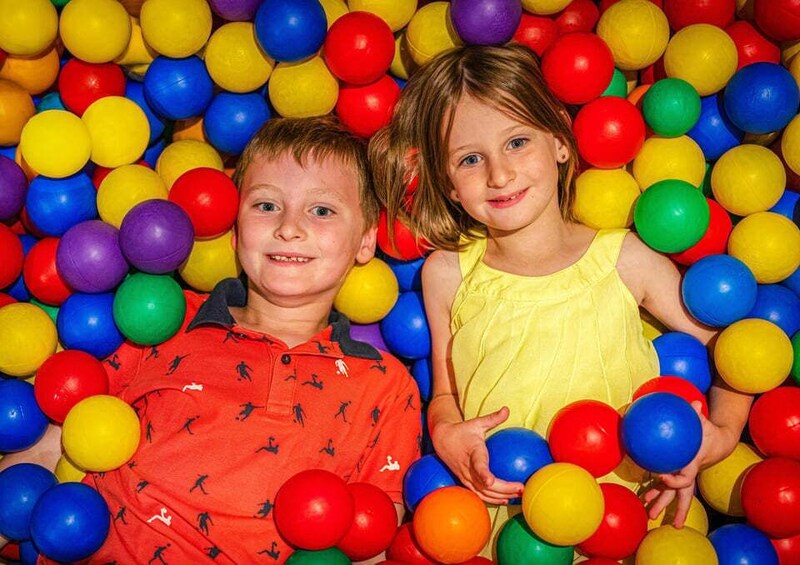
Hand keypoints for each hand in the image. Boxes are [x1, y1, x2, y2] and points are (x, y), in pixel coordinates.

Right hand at [431, 406, 524, 504]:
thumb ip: (493, 418)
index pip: (477, 465)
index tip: (490, 481)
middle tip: (521, 488)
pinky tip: (505, 499)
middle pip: (485, 484)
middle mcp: (467, 468)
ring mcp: (465, 477)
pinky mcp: (465, 481)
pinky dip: (492, 499)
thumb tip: (507, 409)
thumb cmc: (463, 431)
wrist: (443, 440)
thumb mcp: (477, 423)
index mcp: (472, 452)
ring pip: (483, 492)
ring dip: (500, 496)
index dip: (484, 474)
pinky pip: (479, 494)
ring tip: (517, 496)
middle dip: (504, 489)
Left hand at [643, 400, 725, 527]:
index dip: (675, 480)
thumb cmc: (709, 431)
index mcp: (693, 463)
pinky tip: (646, 497)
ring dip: (662, 503)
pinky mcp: (680, 473)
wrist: (719, 442)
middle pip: (681, 494)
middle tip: (657, 516)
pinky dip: (657, 491)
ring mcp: (685, 475)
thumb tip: (695, 403)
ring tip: (650, 514)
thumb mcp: (705, 423)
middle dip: (672, 508)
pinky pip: (668, 485)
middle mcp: (690, 473)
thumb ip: (698, 414)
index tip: (662, 476)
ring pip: (674, 494)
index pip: (686, 477)